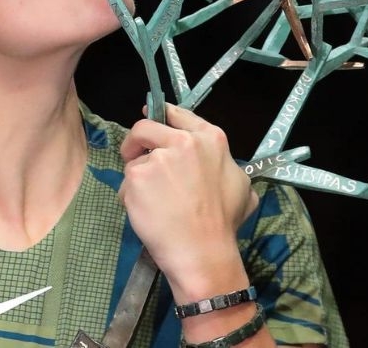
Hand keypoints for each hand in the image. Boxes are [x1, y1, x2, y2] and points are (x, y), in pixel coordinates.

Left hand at [117, 103, 258, 297]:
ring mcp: (158, 158)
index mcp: (210, 139)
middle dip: (137, 143)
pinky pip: (125, 183)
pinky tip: (145, 213)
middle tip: (136, 158)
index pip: (176, 114)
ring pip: (135, 160)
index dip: (161, 117)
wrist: (203, 252)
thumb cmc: (224, 223)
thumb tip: (214, 163)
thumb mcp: (242, 185)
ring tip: (153, 202)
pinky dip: (129, 197)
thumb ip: (224, 164)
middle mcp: (183, 141)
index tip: (150, 120)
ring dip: (138, 178)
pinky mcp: (137, 176)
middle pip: (145, 127)